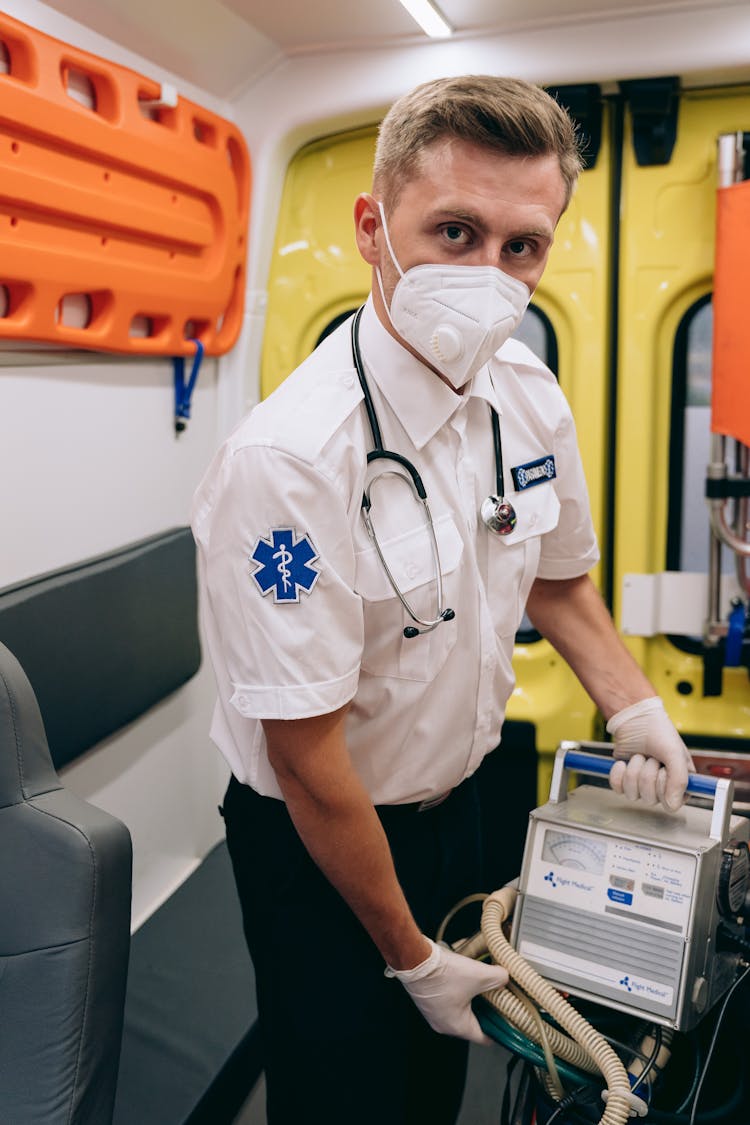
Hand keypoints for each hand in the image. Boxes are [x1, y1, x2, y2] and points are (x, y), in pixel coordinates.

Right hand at [385, 937, 507, 1043]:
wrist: (415, 960)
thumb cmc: (441, 974)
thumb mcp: (479, 975)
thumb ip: (499, 978)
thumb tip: (506, 978)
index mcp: (457, 1027)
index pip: (485, 1038)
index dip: (499, 1029)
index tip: (507, 1020)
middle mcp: (443, 1024)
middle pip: (473, 1023)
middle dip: (485, 1010)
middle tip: (495, 996)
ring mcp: (433, 1013)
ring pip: (460, 1010)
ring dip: (470, 999)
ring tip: (479, 984)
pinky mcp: (428, 1000)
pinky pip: (448, 1002)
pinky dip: (457, 993)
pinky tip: (462, 977)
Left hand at [607, 697, 694, 810]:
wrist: (634, 718)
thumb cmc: (658, 732)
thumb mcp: (674, 753)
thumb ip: (678, 780)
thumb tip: (671, 806)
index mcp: (680, 783)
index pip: (672, 806)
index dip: (663, 788)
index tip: (663, 770)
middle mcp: (661, 787)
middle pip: (650, 799)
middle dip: (647, 774)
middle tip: (651, 757)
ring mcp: (642, 784)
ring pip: (632, 794)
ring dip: (633, 771)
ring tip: (639, 756)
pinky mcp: (624, 780)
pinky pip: (617, 789)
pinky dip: (618, 774)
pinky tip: (623, 762)